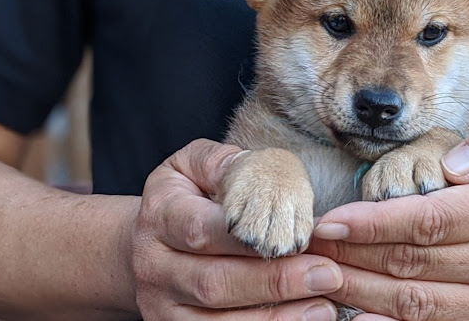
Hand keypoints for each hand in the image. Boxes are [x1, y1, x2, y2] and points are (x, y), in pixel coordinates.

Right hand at [130, 138, 341, 319]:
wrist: (141, 244)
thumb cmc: (183, 197)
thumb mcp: (193, 166)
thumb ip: (221, 162)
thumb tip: (252, 169)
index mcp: (161, 216)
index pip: (201, 230)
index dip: (248, 238)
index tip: (294, 237)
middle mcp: (154, 265)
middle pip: (214, 282)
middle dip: (275, 280)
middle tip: (327, 273)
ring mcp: (161, 304)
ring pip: (218, 320)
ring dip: (275, 316)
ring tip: (324, 304)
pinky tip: (301, 320)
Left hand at [310, 111, 468, 320]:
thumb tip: (454, 164)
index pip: (433, 219)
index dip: (375, 222)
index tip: (330, 220)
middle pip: (418, 263)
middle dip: (355, 257)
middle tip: (309, 250)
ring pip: (419, 301)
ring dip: (362, 292)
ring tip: (320, 276)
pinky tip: (354, 312)